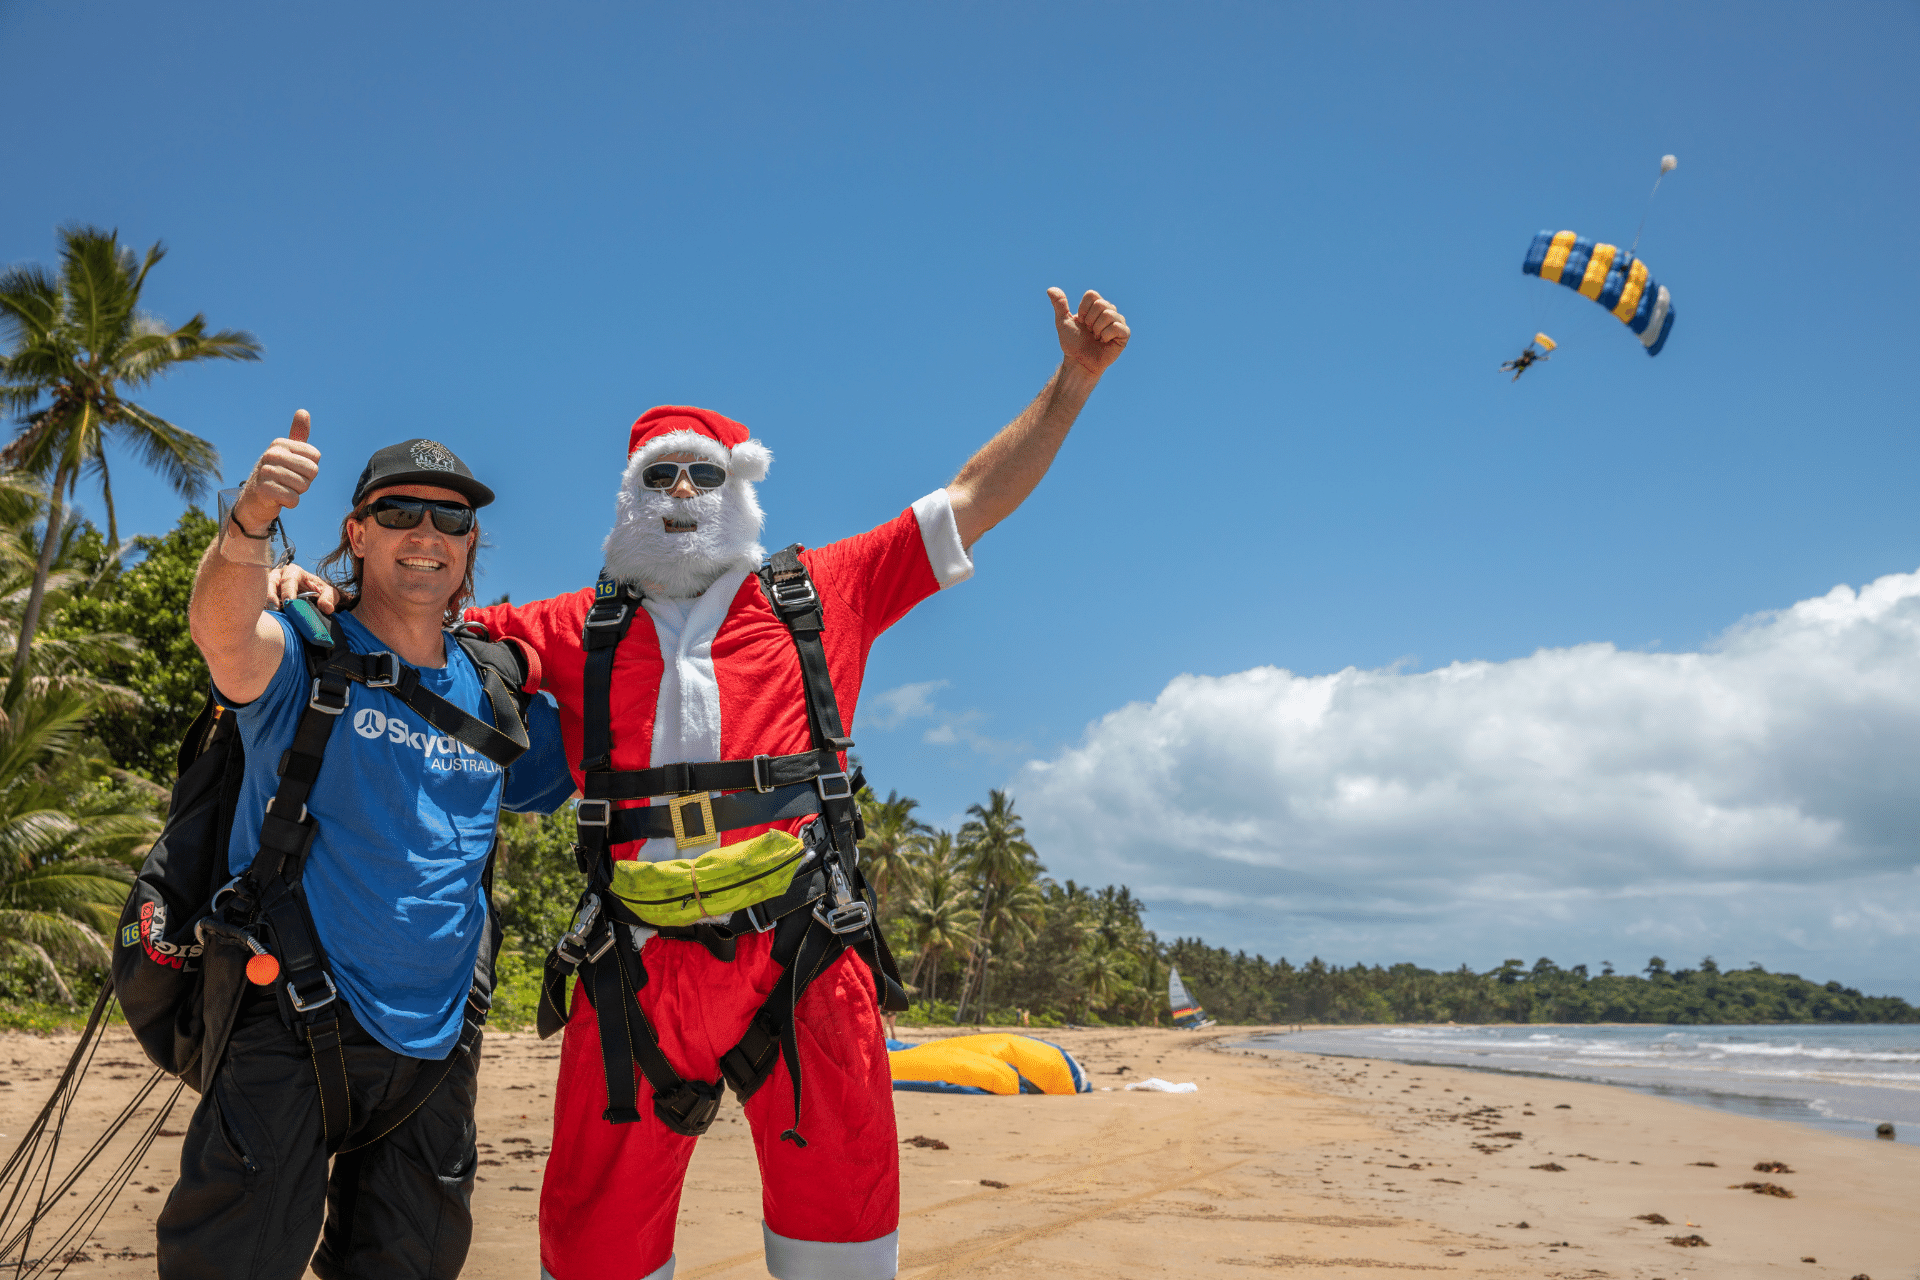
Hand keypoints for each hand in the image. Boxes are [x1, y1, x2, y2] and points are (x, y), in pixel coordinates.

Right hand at [234, 410, 319, 532]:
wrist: (255, 499)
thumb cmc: (278, 474)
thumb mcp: (288, 452)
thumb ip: (298, 434)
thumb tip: (303, 411)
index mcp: (280, 443)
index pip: (315, 457)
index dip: (310, 468)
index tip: (294, 469)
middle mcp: (272, 454)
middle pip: (312, 471)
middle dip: (305, 481)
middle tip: (289, 482)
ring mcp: (266, 471)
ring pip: (303, 486)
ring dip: (297, 492)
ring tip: (283, 489)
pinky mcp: (264, 490)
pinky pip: (294, 499)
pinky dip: (290, 503)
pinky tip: (279, 499)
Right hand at [266, 564, 340, 611]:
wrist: (315, 595)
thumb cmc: (320, 592)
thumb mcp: (329, 593)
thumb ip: (329, 598)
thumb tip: (327, 608)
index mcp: (295, 571)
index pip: (289, 580)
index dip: (288, 591)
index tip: (289, 602)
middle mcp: (280, 575)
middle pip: (271, 582)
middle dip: (271, 595)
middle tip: (275, 609)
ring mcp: (271, 584)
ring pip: (263, 589)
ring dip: (265, 601)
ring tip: (270, 613)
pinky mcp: (267, 594)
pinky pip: (261, 598)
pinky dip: (263, 606)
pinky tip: (267, 615)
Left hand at [1049, 288, 1129, 377]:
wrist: (1079, 362)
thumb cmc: (1073, 343)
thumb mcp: (1063, 322)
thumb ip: (1059, 304)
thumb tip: (1050, 289)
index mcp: (1097, 306)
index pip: (1092, 295)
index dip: (1083, 310)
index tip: (1081, 322)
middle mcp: (1110, 311)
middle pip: (1101, 304)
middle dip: (1090, 321)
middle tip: (1089, 332)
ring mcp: (1118, 322)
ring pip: (1108, 314)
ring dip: (1097, 329)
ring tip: (1096, 337)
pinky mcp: (1124, 334)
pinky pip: (1116, 327)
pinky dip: (1106, 335)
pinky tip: (1104, 342)